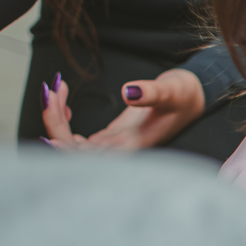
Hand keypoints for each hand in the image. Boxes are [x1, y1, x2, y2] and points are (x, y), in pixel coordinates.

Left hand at [42, 68, 205, 151]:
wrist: (194, 98)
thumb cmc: (185, 96)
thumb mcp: (172, 90)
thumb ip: (151, 92)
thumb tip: (128, 92)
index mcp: (134, 146)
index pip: (93, 156)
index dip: (68, 148)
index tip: (51, 132)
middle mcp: (122, 151)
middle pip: (76, 151)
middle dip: (56, 123)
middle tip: (52, 89)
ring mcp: (116, 145)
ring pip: (74, 143)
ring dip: (57, 119)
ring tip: (55, 88)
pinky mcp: (113, 137)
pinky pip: (79, 138)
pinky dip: (63, 119)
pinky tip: (62, 100)